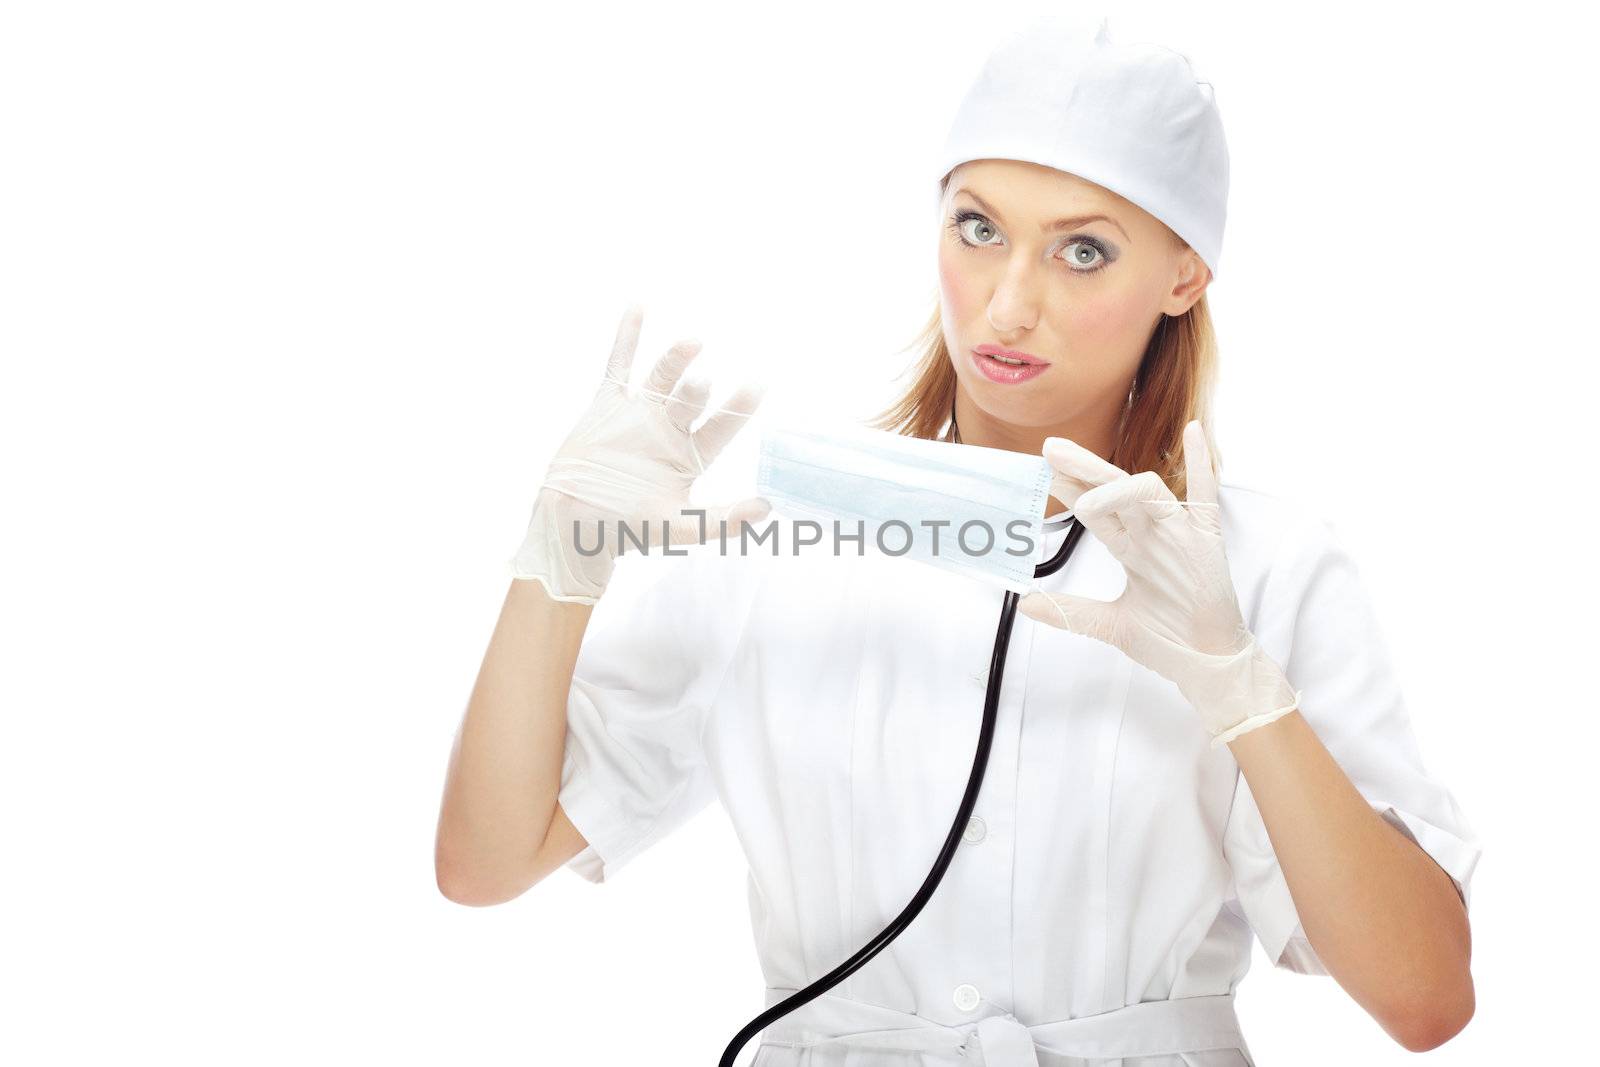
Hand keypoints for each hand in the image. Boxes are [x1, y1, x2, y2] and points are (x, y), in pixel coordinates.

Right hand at [507, 304, 769, 602]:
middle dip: (696, 390)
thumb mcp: (681, 528)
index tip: (758, 387)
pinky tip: (638, 307)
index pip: (721, 427)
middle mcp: (670, 429)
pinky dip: (627, 337)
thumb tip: (766, 509)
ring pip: (662, 378)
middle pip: (690, 399)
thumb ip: (723, 520)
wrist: (574, 522)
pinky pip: (618, 365)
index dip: (738, 408)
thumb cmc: (629, 529)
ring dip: (675, 359)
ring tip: (692, 342)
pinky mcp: (608, 404)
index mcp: (690, 455)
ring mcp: (640, 414)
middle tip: (701, 383)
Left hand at [1018, 420, 1299, 745]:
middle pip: (1113, 490)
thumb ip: (1069, 612)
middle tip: (1049, 449)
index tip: (1040, 471)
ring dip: (1114, 482)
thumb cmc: (1169, 640)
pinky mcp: (1206, 543)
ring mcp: (1179, 534)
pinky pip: (1206, 499)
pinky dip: (1202, 465)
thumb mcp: (1109, 624)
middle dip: (1082, 469)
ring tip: (1082, 488)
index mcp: (1131, 547)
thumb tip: (1024, 604)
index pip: (1096, 509)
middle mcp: (1152, 533)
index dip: (1069, 489)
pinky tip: (1193, 433)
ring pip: (1146, 491)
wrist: (1207, 664)